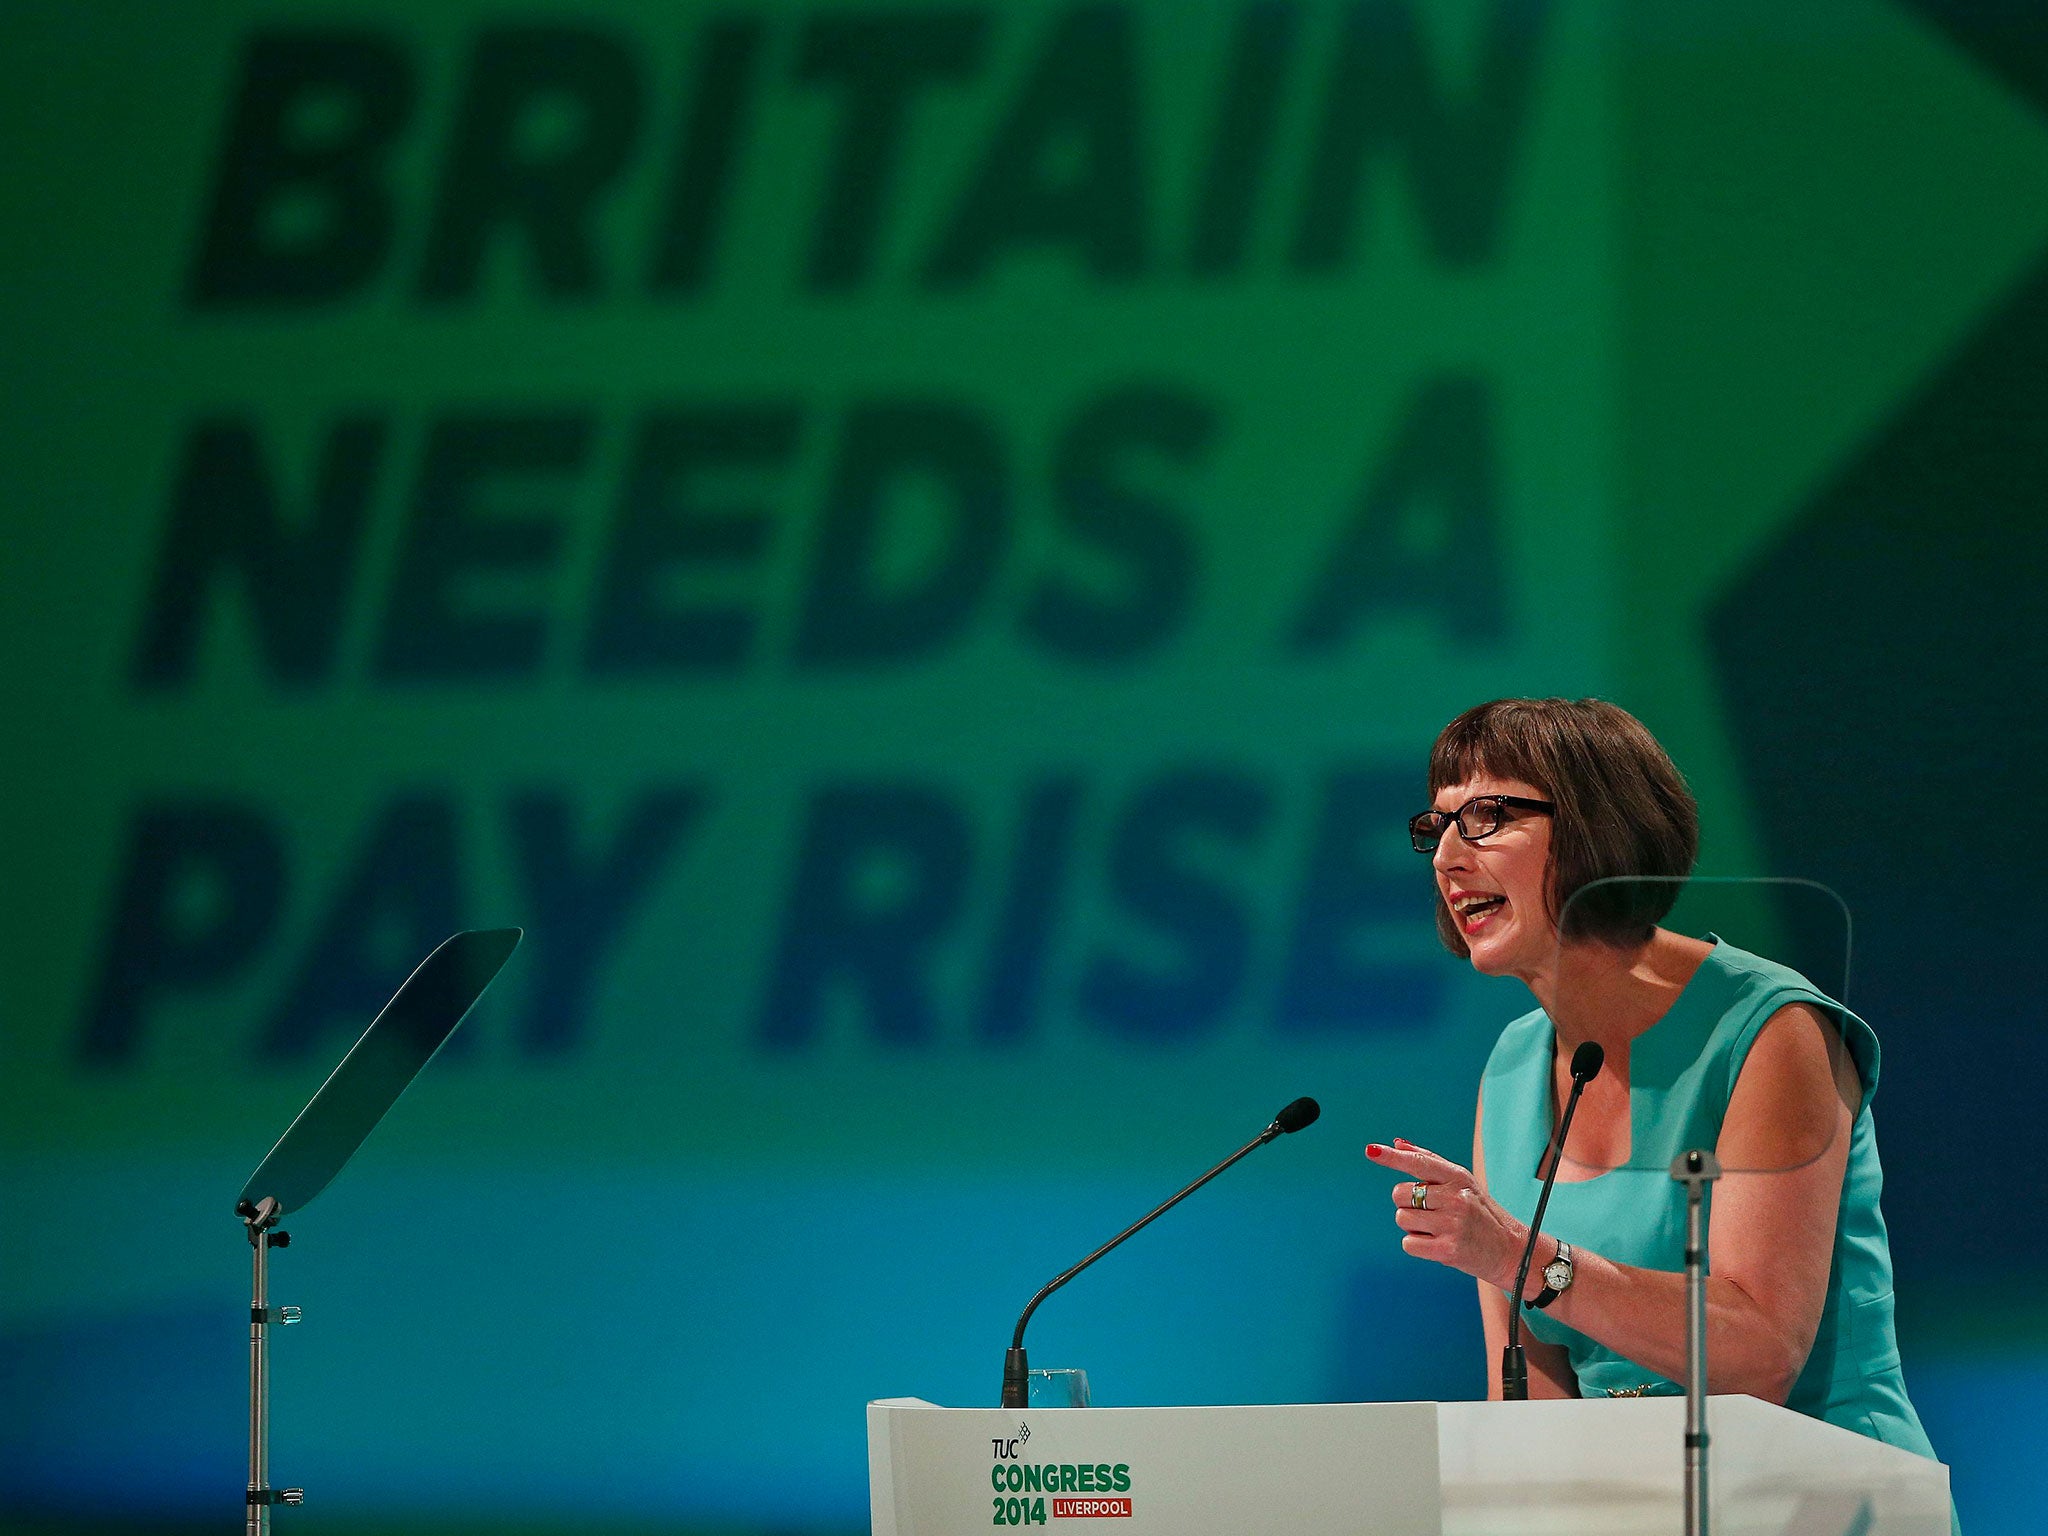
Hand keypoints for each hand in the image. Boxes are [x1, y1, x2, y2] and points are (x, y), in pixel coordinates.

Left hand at [1367, 1138, 1530, 1295]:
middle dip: (1406, 1203)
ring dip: (1412, 1226)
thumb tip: (1396, 1143)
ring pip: (1402, 1218)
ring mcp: (1452, 1224)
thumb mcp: (1462, 1182)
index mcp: (1458, 1177)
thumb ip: (1428, 1161)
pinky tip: (1436, 1244)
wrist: (1512, 1251)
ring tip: (1437, 1229)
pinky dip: (1416, 1245)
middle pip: (1400, 1194)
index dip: (1392, 1157)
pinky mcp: (1448, 1250)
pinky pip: (1408, 1243)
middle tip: (1431, 1212)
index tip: (1371, 1151)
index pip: (1419, 1162)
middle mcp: (1456, 1197)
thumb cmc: (1481, 1214)